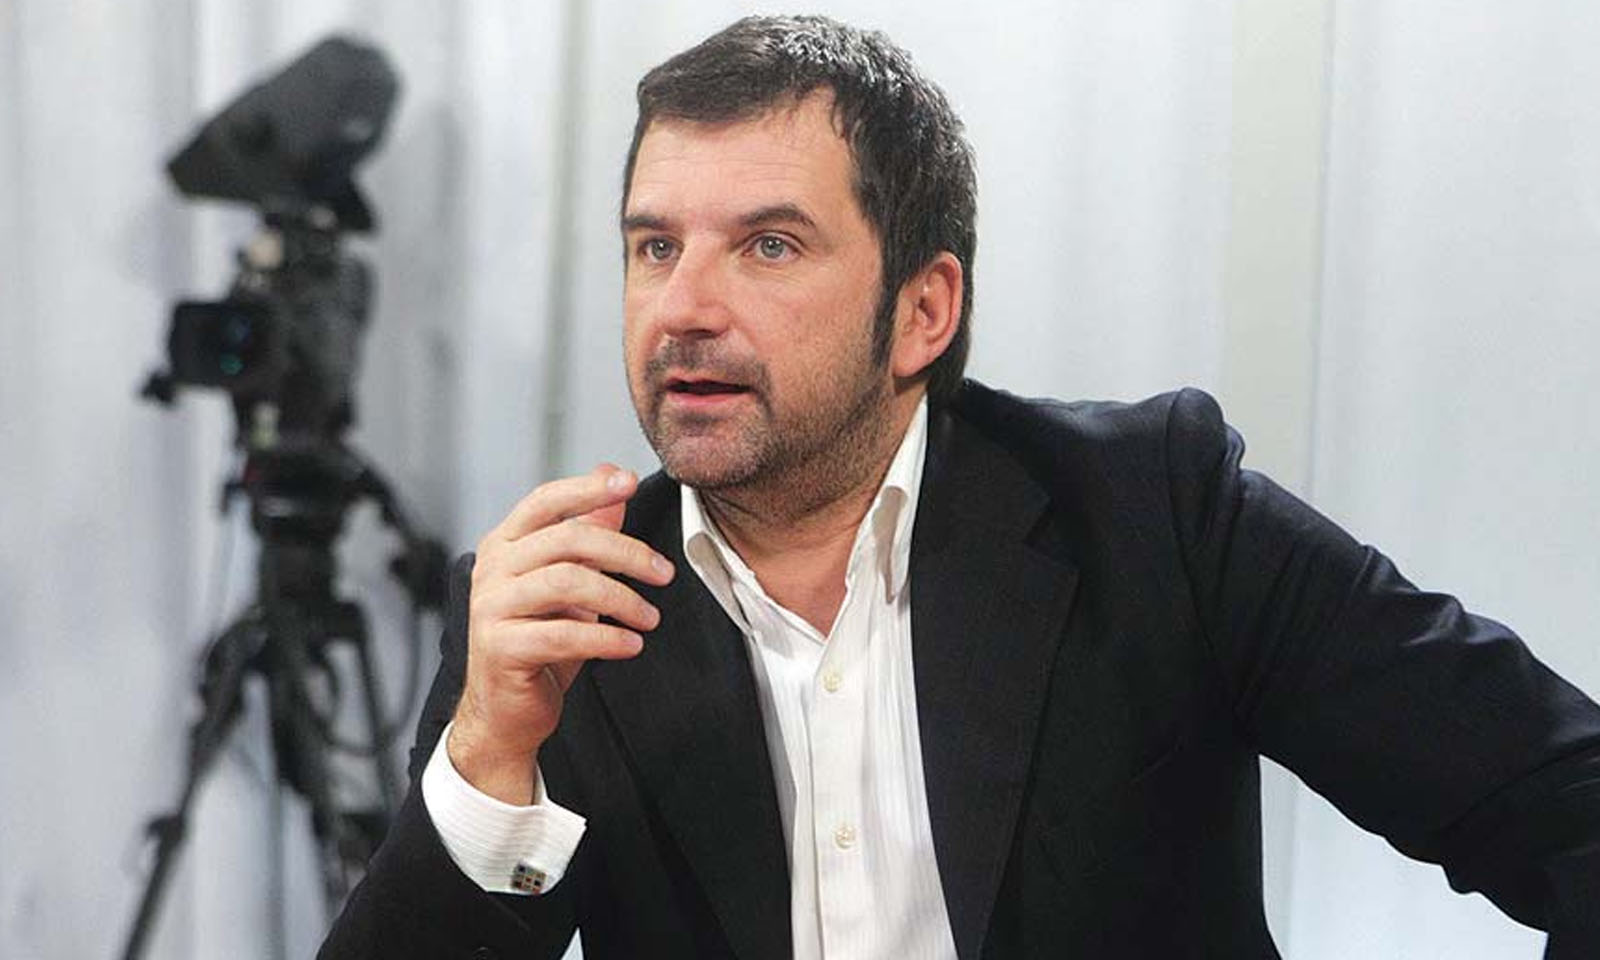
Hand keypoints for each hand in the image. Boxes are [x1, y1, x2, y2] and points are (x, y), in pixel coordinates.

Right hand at [447, 464, 673, 802]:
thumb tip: (613, 477)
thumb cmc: (539, 643)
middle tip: (665, 574)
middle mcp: (491, 569)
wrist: (506, 712)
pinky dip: (606, 639)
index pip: (545, 501)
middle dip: (626, 554)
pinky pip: (563, 635)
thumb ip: (588, 532)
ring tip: (650, 618)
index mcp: (504, 545)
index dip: (587, 488)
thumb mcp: (569, 583)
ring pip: (567, 583)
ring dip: (621, 599)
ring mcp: (491, 608)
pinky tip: (632, 645)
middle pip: (567, 541)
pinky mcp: (500, 648)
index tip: (629, 481)